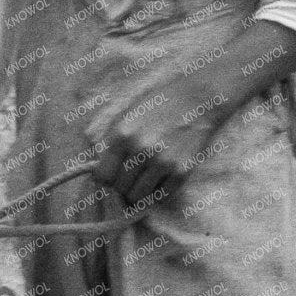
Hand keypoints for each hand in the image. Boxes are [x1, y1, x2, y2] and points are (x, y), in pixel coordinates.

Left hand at [84, 72, 226, 211]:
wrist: (198, 99)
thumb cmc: (160, 104)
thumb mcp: (128, 115)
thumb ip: (113, 142)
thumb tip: (97, 170)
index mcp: (122, 134)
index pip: (103, 176)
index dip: (106, 179)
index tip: (113, 177)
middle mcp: (140, 150)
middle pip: (120, 188)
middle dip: (123, 186)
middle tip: (131, 178)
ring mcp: (162, 162)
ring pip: (139, 196)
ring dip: (139, 192)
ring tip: (145, 180)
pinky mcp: (182, 172)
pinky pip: (162, 196)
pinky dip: (158, 192)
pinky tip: (161, 179)